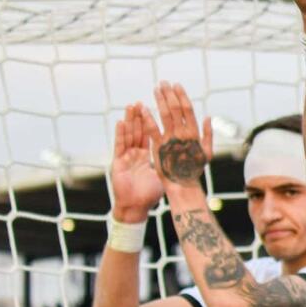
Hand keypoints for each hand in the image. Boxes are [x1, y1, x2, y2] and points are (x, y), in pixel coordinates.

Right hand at [109, 103, 163, 222]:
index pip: (152, 132)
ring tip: (132, 105)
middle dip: (142, 114)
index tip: (159, 105)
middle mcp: (137, 152)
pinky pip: (120, 145)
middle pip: (139, 129)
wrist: (136, 206)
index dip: (155, 120)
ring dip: (131, 119)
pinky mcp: (118, 162)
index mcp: (149, 154)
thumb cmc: (150, 192)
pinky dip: (120, 134)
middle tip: (145, 99)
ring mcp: (127, 156)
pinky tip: (121, 123)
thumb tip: (187, 150)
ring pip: (129, 134)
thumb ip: (171, 161)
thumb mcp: (163, 172)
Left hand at [142, 82, 213, 191]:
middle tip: (163, 83)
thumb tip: (208, 117)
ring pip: (164, 115)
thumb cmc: (195, 169)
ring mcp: (170, 140)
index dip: (181, 96)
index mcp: (194, 133)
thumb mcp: (207, 152)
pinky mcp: (159, 147)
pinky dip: (148, 118)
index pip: (187, 109)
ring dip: (159, 101)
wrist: (184, 185)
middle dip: (169, 94)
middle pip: (175, 109)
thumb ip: (208, 134)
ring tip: (155, 89)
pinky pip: (152, 130)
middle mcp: (183, 134)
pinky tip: (143, 108)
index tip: (176, 85)